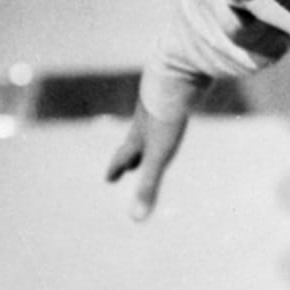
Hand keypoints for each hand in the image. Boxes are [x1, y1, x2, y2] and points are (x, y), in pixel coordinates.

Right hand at [105, 100, 191, 220]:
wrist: (177, 70)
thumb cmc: (166, 116)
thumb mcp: (159, 156)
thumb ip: (149, 187)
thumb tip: (136, 220)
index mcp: (140, 135)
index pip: (125, 156)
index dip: (117, 169)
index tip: (109, 180)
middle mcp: (147, 119)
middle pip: (137, 141)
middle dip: (134, 156)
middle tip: (130, 165)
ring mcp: (162, 104)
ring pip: (153, 123)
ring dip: (151, 134)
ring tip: (153, 138)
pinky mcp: (179, 91)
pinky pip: (173, 104)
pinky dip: (172, 113)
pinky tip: (180, 110)